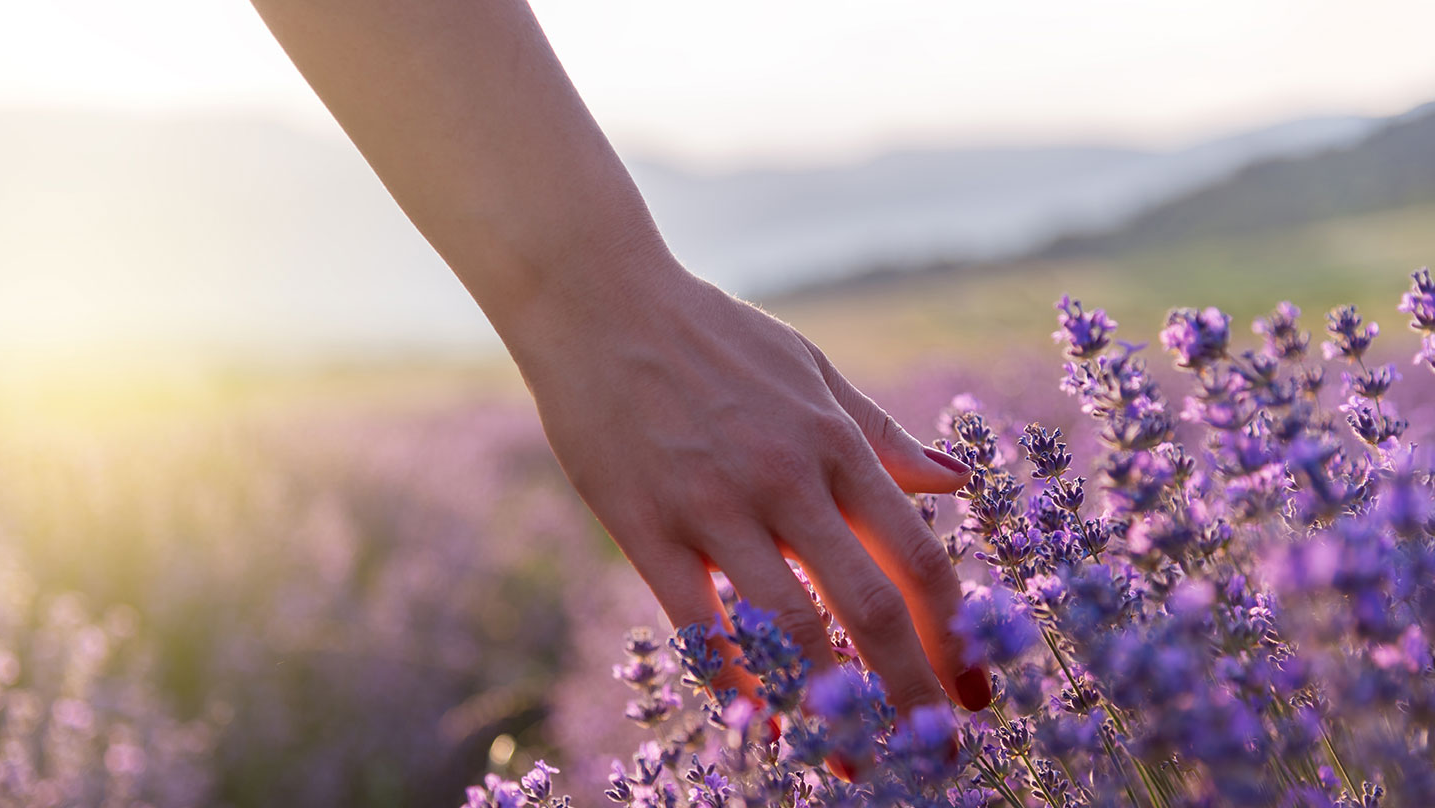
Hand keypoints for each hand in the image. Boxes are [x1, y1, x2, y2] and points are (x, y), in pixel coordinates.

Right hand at [507, 257, 991, 713]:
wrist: (602, 300)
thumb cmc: (713, 336)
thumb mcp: (812, 369)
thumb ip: (882, 433)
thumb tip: (957, 484)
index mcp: (836, 443)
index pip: (919, 558)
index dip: (958, 636)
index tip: (977, 694)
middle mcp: (789, 479)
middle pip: (873, 607)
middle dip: (914, 694)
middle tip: (937, 759)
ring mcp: (716, 505)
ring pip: (792, 626)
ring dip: (831, 706)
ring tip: (855, 764)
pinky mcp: (646, 525)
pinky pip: (698, 623)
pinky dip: (733, 681)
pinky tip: (759, 726)